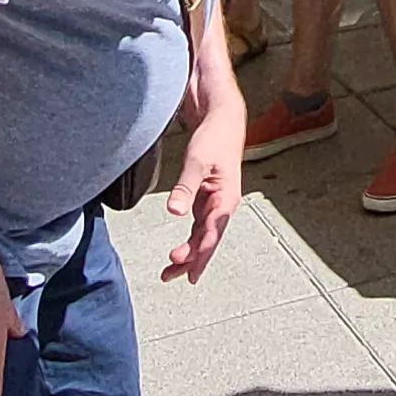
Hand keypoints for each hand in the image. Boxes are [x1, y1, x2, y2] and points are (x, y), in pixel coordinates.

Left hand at [164, 96, 243, 284]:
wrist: (223, 118)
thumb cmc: (215, 138)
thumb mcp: (197, 162)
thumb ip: (185, 188)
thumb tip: (174, 212)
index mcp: (225, 199)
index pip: (211, 235)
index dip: (199, 256)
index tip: (189, 273)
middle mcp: (223, 205)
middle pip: (207, 241)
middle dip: (191, 261)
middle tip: (169, 276)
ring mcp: (215, 202)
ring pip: (202, 235)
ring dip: (189, 253)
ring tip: (170, 270)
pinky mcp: (206, 197)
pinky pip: (199, 225)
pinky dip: (189, 239)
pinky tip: (180, 251)